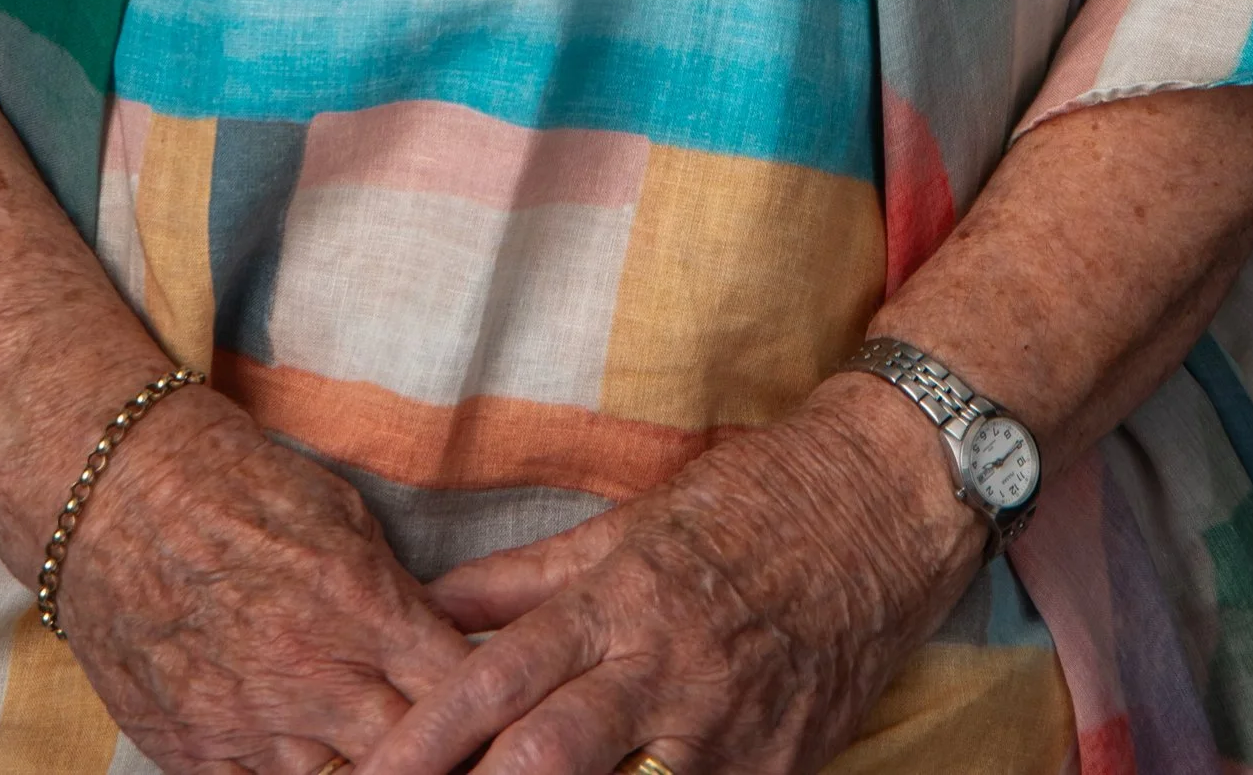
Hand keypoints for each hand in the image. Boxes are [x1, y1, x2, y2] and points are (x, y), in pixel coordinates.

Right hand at [49, 384, 474, 774]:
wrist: (117, 492)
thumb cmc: (236, 487)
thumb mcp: (340, 513)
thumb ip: (395, 595)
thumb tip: (444, 651)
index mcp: (357, 604)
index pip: (457, 684)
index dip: (488, 701)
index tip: (501, 706)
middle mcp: (309, 675)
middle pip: (412, 753)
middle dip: (442, 750)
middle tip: (459, 744)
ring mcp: (249, 724)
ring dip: (367, 768)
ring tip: (379, 747)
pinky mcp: (194, 753)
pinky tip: (310, 757)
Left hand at [358, 378, 982, 774]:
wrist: (881, 508)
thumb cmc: (750, 504)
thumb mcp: (629, 524)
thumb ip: (526, 578)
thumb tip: (434, 605)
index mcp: (617, 600)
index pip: (497, 677)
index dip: (426, 736)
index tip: (371, 772)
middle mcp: (663, 671)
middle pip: (545, 758)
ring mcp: (726, 732)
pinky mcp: (781, 771)